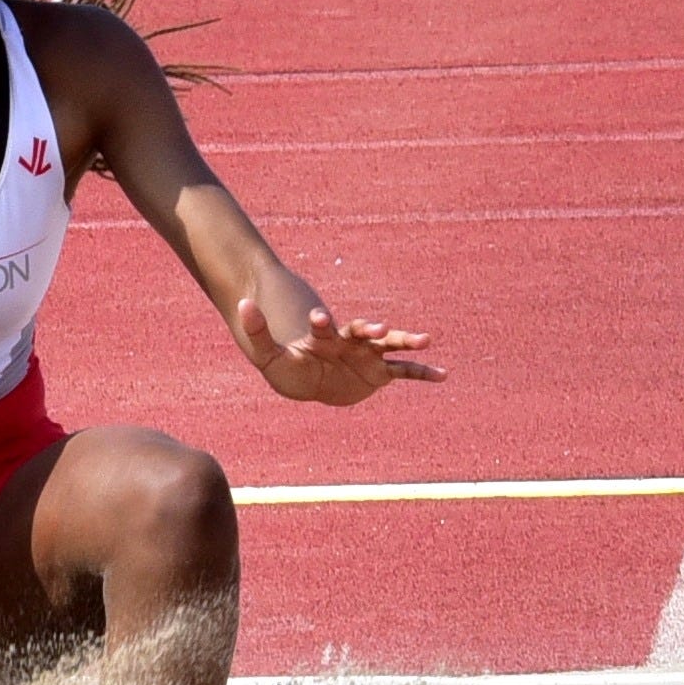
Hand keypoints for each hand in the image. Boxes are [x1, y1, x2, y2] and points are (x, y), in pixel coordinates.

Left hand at [237, 299, 446, 405]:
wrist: (308, 381)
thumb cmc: (286, 366)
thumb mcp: (266, 354)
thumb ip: (256, 331)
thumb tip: (241, 303)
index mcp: (323, 336)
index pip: (324, 326)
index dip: (322, 322)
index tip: (320, 317)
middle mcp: (349, 342)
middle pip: (362, 331)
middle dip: (371, 329)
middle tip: (379, 328)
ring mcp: (367, 355)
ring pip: (389, 346)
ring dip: (405, 342)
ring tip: (426, 339)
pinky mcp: (379, 373)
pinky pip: (404, 372)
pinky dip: (422, 374)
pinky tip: (443, 376)